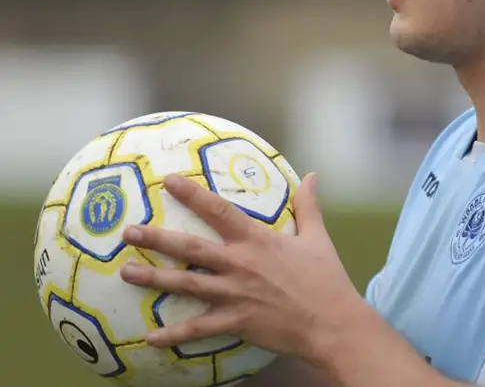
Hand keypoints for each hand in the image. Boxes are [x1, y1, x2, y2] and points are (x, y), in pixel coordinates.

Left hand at [119, 172, 356, 362]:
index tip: (170, 181)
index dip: (193, 195)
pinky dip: (173, 334)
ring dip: (153, 280)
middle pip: (190, 249)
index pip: (220, 211)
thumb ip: (309, 205)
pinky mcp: (236, 322)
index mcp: (258, 240)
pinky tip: (149, 337)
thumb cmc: (326, 278)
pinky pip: (198, 329)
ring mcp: (235, 295)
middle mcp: (240, 265)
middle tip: (128, 231)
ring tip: (124, 273)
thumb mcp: (317, 237)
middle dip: (157, 239)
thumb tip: (312, 175)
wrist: (332, 322)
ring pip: (186, 285)